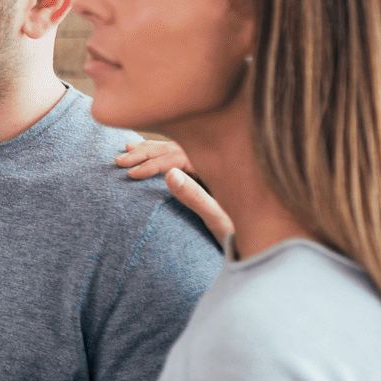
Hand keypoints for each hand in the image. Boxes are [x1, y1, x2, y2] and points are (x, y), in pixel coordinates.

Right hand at [115, 138, 234, 248]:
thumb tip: (169, 174)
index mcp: (216, 164)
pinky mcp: (211, 166)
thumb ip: (195, 196)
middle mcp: (215, 157)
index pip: (175, 157)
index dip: (151, 165)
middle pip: (173, 147)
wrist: (261, 234)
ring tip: (127, 148)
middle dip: (144, 153)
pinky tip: (149, 148)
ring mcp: (213, 159)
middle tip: (119, 161)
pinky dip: (161, 148)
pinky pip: (181, 150)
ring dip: (150, 148)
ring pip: (176, 146)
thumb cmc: (240, 229)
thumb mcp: (218, 217)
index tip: (131, 174)